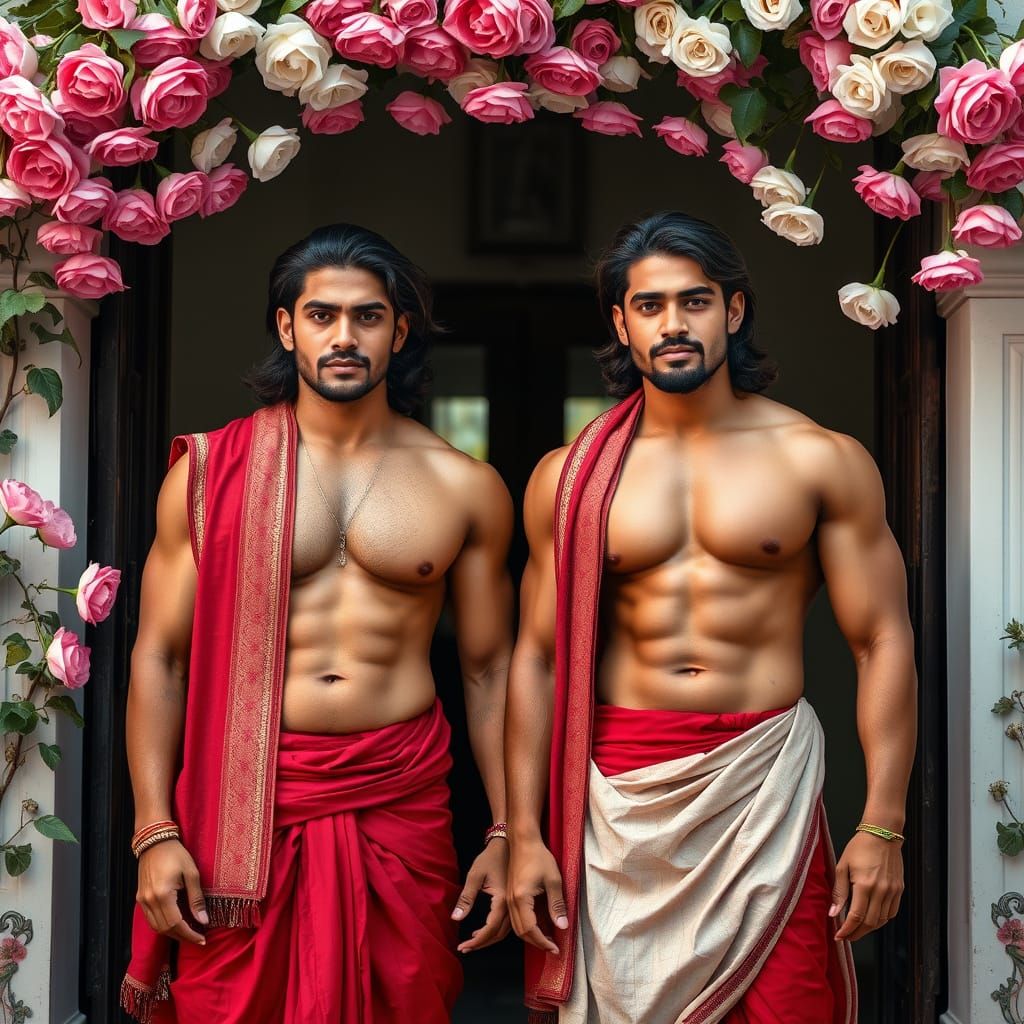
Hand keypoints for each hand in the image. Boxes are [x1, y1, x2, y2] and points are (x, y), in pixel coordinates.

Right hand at [136, 839, 208, 944]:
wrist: (155, 842)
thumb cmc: (176, 854)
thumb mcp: (191, 873)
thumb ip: (196, 899)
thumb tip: (203, 920)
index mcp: (162, 895)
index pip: (176, 924)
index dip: (189, 934)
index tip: (202, 939)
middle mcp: (149, 901)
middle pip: (165, 929)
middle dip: (182, 936)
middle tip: (198, 938)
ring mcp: (142, 901)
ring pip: (156, 927)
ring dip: (172, 933)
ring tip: (189, 932)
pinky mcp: (140, 898)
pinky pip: (151, 919)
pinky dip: (163, 925)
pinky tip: (175, 923)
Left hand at [451, 838, 510, 952]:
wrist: (507, 844)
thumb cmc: (490, 858)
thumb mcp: (475, 876)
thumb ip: (466, 898)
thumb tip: (456, 918)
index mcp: (502, 901)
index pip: (490, 929)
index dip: (477, 941)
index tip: (463, 947)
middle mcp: (511, 906)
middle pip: (498, 934)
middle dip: (481, 944)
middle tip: (465, 948)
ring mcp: (513, 904)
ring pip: (503, 931)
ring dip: (488, 939)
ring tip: (471, 942)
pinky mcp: (512, 902)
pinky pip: (506, 923)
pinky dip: (494, 931)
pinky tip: (482, 931)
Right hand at [508, 836, 567, 955]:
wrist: (523, 840)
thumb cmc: (538, 857)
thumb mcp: (553, 880)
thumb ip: (557, 905)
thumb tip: (562, 926)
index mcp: (521, 899)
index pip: (530, 929)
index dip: (543, 942)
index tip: (556, 948)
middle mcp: (511, 901)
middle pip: (521, 932)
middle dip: (537, 942)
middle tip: (553, 947)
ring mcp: (509, 898)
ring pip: (517, 927)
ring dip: (531, 936)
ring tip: (547, 939)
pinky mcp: (510, 894)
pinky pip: (516, 918)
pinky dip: (526, 926)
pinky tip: (538, 925)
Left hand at [831, 831, 904, 941]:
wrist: (882, 835)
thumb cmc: (860, 847)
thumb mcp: (842, 866)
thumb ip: (839, 892)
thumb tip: (833, 913)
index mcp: (865, 885)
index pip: (856, 917)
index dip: (847, 930)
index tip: (839, 936)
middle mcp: (881, 891)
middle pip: (870, 923)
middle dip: (857, 933)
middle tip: (846, 936)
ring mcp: (892, 892)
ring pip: (882, 921)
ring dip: (869, 929)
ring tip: (857, 929)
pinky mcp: (899, 890)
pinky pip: (892, 913)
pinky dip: (881, 920)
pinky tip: (872, 919)